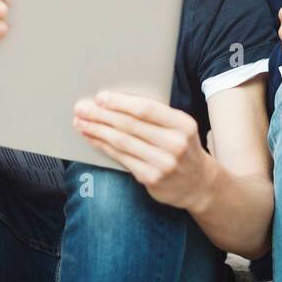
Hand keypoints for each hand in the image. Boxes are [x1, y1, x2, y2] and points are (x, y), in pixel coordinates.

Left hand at [72, 91, 212, 210]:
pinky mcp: (152, 179)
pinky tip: (93, 139)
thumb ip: (156, 116)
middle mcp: (175, 144)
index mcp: (183, 124)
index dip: (121, 103)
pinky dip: (104, 147)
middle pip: (130, 125)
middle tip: (81, 108)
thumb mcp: (179, 127)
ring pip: (123, 142)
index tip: (100, 97)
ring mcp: (164, 163)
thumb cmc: (182, 147)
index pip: (147, 109)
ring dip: (98, 131)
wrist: (200, 183)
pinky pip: (122, 159)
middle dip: (102, 115)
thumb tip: (116, 101)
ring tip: (81, 123)